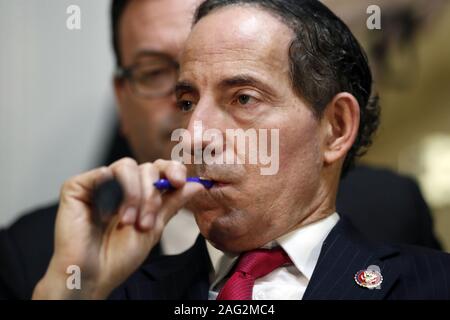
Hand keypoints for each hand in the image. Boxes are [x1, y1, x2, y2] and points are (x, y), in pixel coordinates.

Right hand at [32, 158, 203, 298]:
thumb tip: (196, 185)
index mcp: (139, 192)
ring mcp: (99, 183)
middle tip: (146, 223)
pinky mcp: (77, 186)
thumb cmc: (119, 256)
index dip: (172, 169)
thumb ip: (173, 202)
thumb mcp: (155, 227)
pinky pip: (102, 173)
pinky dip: (111, 193)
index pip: (160, 168)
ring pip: (126, 166)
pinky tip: (107, 215)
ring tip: (128, 222)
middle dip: (151, 195)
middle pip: (146, 167)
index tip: (179, 181)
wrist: (92, 275)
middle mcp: (120, 184)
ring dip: (133, 195)